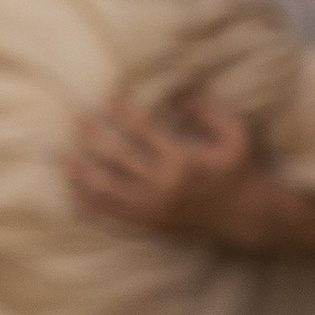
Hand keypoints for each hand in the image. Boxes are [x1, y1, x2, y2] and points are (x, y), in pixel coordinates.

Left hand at [64, 88, 284, 244]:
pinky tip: (76, 194)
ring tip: (63, 157)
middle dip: (94, 135)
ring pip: (108, 188)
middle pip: (118, 156)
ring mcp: (155, 207)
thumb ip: (208, 111)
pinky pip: (114, 215)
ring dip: (82, 172)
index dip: (123, 110)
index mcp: (183, 160)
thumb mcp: (236, 135)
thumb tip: (180, 90)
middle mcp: (164, 184)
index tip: (107, 95)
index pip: (143, 129)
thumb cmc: (245, 171)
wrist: (251, 217)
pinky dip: (92, 205)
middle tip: (76, 118)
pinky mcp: (152, 224)